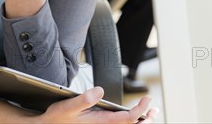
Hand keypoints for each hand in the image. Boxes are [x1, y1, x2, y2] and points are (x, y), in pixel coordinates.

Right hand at [38, 86, 158, 122]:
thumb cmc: (57, 118)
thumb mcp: (68, 106)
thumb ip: (85, 99)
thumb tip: (100, 90)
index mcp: (100, 122)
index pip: (128, 119)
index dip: (141, 110)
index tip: (148, 99)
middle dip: (146, 118)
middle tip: (154, 109)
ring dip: (140, 121)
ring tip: (150, 113)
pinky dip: (129, 122)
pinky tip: (133, 118)